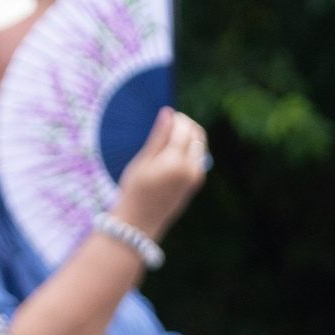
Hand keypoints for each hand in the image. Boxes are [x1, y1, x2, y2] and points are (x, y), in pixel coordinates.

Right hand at [106, 108, 208, 240]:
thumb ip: (159, 137)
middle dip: (186, 125)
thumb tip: (168, 112)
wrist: (140, 222)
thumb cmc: (134, 191)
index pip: (184, 129)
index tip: (166, 116)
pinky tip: (173, 154)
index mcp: (175, 161)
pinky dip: (189, 150)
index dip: (177, 118)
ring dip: (189, 137)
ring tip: (169, 139)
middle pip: (197, 134)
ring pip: (200, 145)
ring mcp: (195, 176)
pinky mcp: (196, 182)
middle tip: (169, 124)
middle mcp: (190, 168)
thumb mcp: (142, 162)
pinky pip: (198, 158)